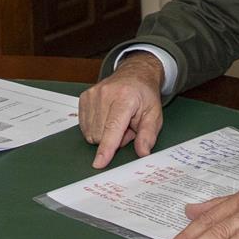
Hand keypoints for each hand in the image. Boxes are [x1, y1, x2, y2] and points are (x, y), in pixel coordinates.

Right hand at [79, 53, 165, 167]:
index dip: (106, 147)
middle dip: (114, 139)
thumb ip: (148, 135)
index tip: (99, 163)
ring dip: (104, 134)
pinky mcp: (84, 98)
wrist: (135, 75)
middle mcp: (106, 94)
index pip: (113, 127)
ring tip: (117, 121)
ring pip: (91, 133)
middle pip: (101, 134)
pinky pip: (85, 127)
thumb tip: (143, 152)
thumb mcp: (154, 115)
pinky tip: (106, 118)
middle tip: (127, 127)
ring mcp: (92, 95)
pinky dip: (96, 128)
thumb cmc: (144, 96)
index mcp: (125, 98)